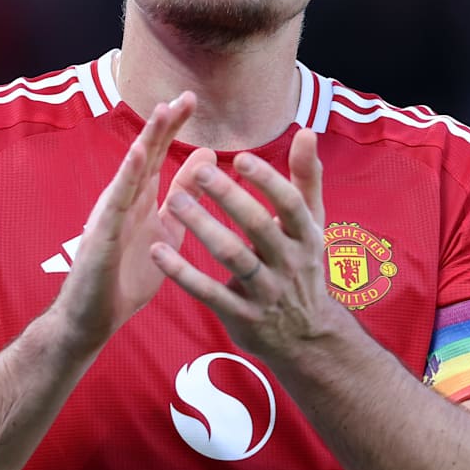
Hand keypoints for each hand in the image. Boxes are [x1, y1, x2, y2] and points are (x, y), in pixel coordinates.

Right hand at [48, 93, 215, 354]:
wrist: (92, 319)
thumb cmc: (125, 277)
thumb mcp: (166, 231)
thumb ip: (183, 198)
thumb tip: (207, 160)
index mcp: (140, 200)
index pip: (157, 155)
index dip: (173, 128)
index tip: (192, 100)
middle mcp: (124, 200)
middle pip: (144, 153)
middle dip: (164, 124)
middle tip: (186, 96)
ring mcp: (110, 215)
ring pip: (130, 171)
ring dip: (146, 140)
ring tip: (162, 112)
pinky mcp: (102, 234)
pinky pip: (116, 202)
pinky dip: (127, 176)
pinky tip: (138, 154)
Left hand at [150, 128, 352, 365]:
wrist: (307, 337)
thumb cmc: (303, 267)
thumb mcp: (312, 225)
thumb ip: (306, 178)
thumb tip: (306, 131)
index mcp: (306, 237)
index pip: (290, 204)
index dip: (267, 181)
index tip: (239, 157)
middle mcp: (289, 263)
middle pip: (259, 227)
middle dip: (230, 198)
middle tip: (198, 171)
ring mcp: (265, 292)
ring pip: (232, 257)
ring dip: (202, 227)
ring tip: (174, 200)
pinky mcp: (242, 316)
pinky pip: (209, 293)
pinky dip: (183, 273)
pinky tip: (157, 252)